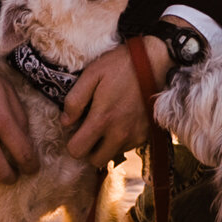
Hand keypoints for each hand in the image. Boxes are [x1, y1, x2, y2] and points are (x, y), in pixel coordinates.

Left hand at [62, 36, 170, 165]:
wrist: (156, 61)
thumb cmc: (121, 65)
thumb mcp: (92, 74)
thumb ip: (75, 100)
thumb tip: (66, 122)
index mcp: (102, 119)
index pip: (77, 151)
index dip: (73, 142)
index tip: (76, 129)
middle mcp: (119, 133)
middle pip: (95, 161)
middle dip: (89, 149)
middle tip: (90, 130)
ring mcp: (135, 136)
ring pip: (112, 155)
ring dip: (106, 145)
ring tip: (108, 122)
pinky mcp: (146, 134)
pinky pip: (127, 147)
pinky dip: (121, 139)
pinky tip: (122, 120)